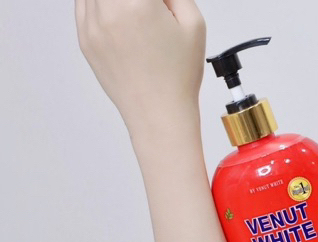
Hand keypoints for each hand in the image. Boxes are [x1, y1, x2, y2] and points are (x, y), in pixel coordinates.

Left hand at [75, 0, 205, 130]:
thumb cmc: (178, 78)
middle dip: (138, 1)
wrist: (160, 115)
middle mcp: (108, 11)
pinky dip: (100, 3)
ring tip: (136, 14)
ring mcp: (91, 26)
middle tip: (150, 10)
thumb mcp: (194, 24)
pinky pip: (84, 4)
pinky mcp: (85, 41)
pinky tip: (119, 15)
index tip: (161, 3)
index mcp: (137, 3)